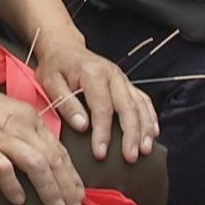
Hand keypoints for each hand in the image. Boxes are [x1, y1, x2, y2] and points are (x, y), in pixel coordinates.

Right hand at [0, 79, 85, 204]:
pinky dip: (14, 186)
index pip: (59, 149)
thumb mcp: (8, 112)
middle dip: (69, 187)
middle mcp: (21, 126)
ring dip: (50, 189)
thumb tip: (40, 157)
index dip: (72, 174)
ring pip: (37, 164)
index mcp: (30, 117)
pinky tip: (19, 201)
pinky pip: (3, 169)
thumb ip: (25, 131)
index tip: (80, 194)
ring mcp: (2, 136)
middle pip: (54, 159)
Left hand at [32, 33, 158, 163]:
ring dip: (145, 128)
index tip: (100, 153)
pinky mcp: (127, 84)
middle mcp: (113, 75)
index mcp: (93, 73)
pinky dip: (151, 117)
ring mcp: (123, 79)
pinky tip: (153, 133)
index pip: (102, 107)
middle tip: (131, 157)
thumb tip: (82, 126)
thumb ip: (66, 103)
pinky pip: (143, 100)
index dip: (103, 132)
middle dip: (131, 134)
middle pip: (128, 107)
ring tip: (145, 150)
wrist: (64, 48)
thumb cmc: (55, 66)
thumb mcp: (51, 82)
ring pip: (140, 104)